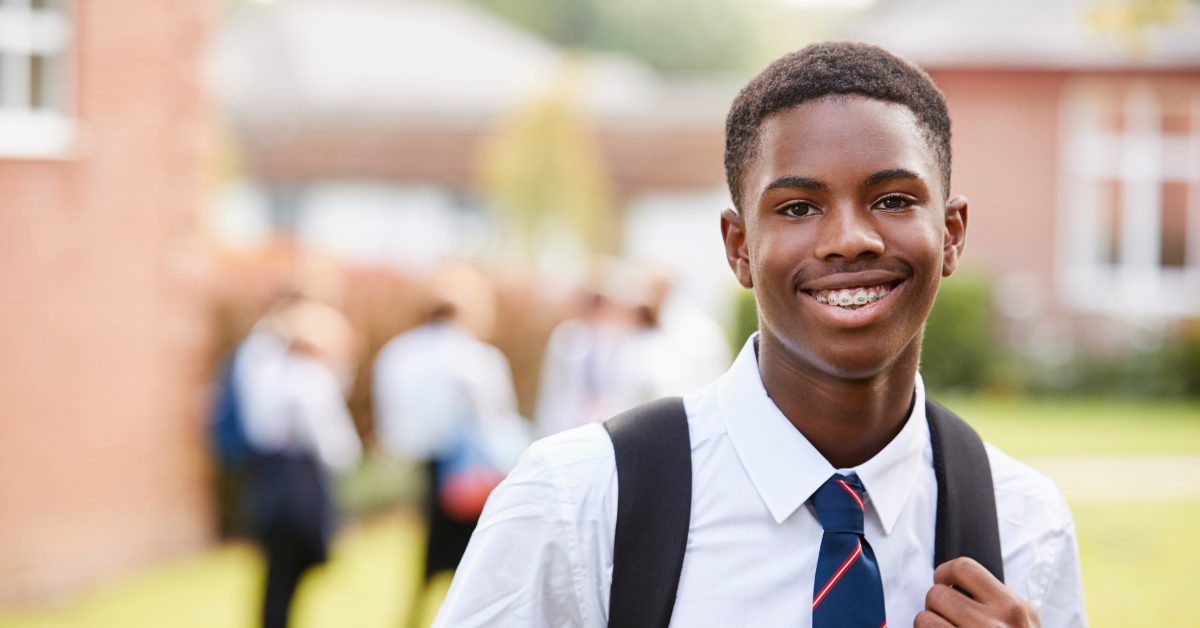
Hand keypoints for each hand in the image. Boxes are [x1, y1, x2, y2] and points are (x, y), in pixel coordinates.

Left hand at [915, 557, 1040, 626]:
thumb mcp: (1027, 620)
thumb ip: (1002, 596)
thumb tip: (969, 576)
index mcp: (1010, 607)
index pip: (963, 567)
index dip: (945, 572)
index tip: (944, 581)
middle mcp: (992, 624)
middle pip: (937, 593)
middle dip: (936, 604)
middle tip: (946, 614)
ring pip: (924, 617)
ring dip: (930, 623)